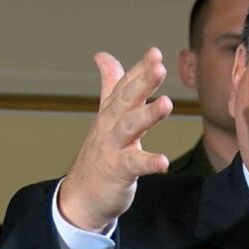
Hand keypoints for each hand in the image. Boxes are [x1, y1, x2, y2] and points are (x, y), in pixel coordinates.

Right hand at [58, 47, 172, 231]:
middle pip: (127, 100)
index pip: (126, 86)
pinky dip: (148, 162)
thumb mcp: (105, 116)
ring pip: (129, 127)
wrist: (81, 196)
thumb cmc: (99, 153)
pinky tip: (164, 162)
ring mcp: (113, 148)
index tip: (155, 53)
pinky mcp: (117, 171)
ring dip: (147, 114)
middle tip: (159, 67)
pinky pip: (134, 165)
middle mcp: (111, 126)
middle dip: (143, 83)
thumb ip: (110, 85)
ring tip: (167, 103)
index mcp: (112, 112)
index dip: (140, 69)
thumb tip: (103, 55)